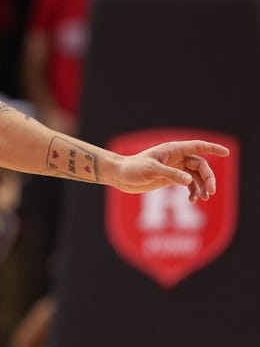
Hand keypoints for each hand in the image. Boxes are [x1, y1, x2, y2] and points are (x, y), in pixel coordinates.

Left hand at [114, 140, 229, 200]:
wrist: (120, 176)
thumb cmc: (133, 169)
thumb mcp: (152, 171)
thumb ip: (171, 174)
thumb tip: (190, 180)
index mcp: (172, 150)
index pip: (197, 146)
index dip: (212, 148)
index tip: (226, 152)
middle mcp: (176, 157)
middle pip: (200, 165)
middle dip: (208, 178)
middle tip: (211, 192)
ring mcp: (174, 168)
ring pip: (196, 175)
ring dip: (202, 186)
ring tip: (202, 198)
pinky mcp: (171, 178)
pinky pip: (188, 183)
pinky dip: (193, 190)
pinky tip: (192, 200)